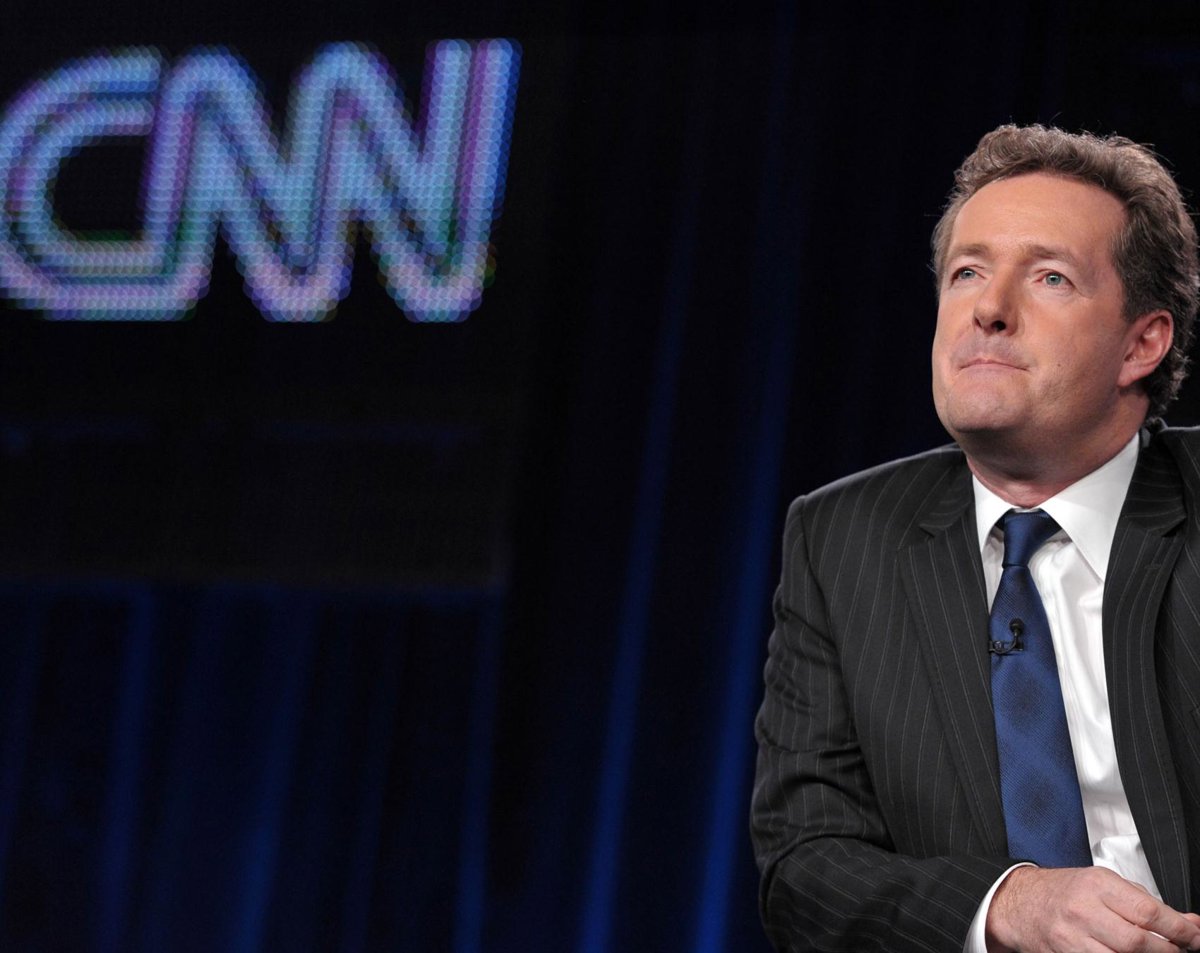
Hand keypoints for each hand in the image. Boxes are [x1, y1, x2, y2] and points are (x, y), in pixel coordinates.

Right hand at [986, 866, 1199, 951]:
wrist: (1021, 903)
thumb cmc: (1065, 891)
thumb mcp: (1104, 884)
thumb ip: (1146, 902)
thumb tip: (1189, 922)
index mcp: (1096, 885)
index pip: (1148, 911)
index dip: (1180, 930)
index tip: (1195, 936)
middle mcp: (1083, 910)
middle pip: (1138, 941)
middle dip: (1168, 951)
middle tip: (1181, 950)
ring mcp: (1072, 937)